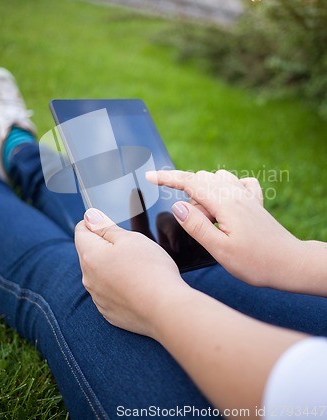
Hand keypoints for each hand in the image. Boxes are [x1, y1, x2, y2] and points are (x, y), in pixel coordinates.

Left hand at [74, 208, 185, 336]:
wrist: (165, 309)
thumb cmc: (150, 270)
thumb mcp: (130, 238)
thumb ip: (106, 227)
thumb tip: (89, 217)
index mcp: (90, 256)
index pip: (81, 231)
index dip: (95, 222)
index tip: (111, 224)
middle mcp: (88, 278)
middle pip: (89, 252)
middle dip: (104, 245)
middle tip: (130, 245)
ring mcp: (98, 298)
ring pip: (99, 273)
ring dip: (111, 266)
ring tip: (137, 267)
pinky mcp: (109, 312)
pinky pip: (108, 292)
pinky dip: (118, 285)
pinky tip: (137, 285)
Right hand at [146, 169, 303, 290]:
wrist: (290, 263)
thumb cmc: (256, 262)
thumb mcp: (220, 250)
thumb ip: (197, 226)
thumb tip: (177, 205)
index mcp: (225, 203)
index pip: (190, 182)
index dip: (167, 178)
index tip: (149, 176)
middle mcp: (236, 193)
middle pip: (201, 179)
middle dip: (190, 197)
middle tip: (201, 227)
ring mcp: (247, 195)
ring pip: (216, 178)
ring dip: (205, 194)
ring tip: (213, 222)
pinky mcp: (254, 201)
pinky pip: (236, 182)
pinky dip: (225, 188)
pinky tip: (227, 205)